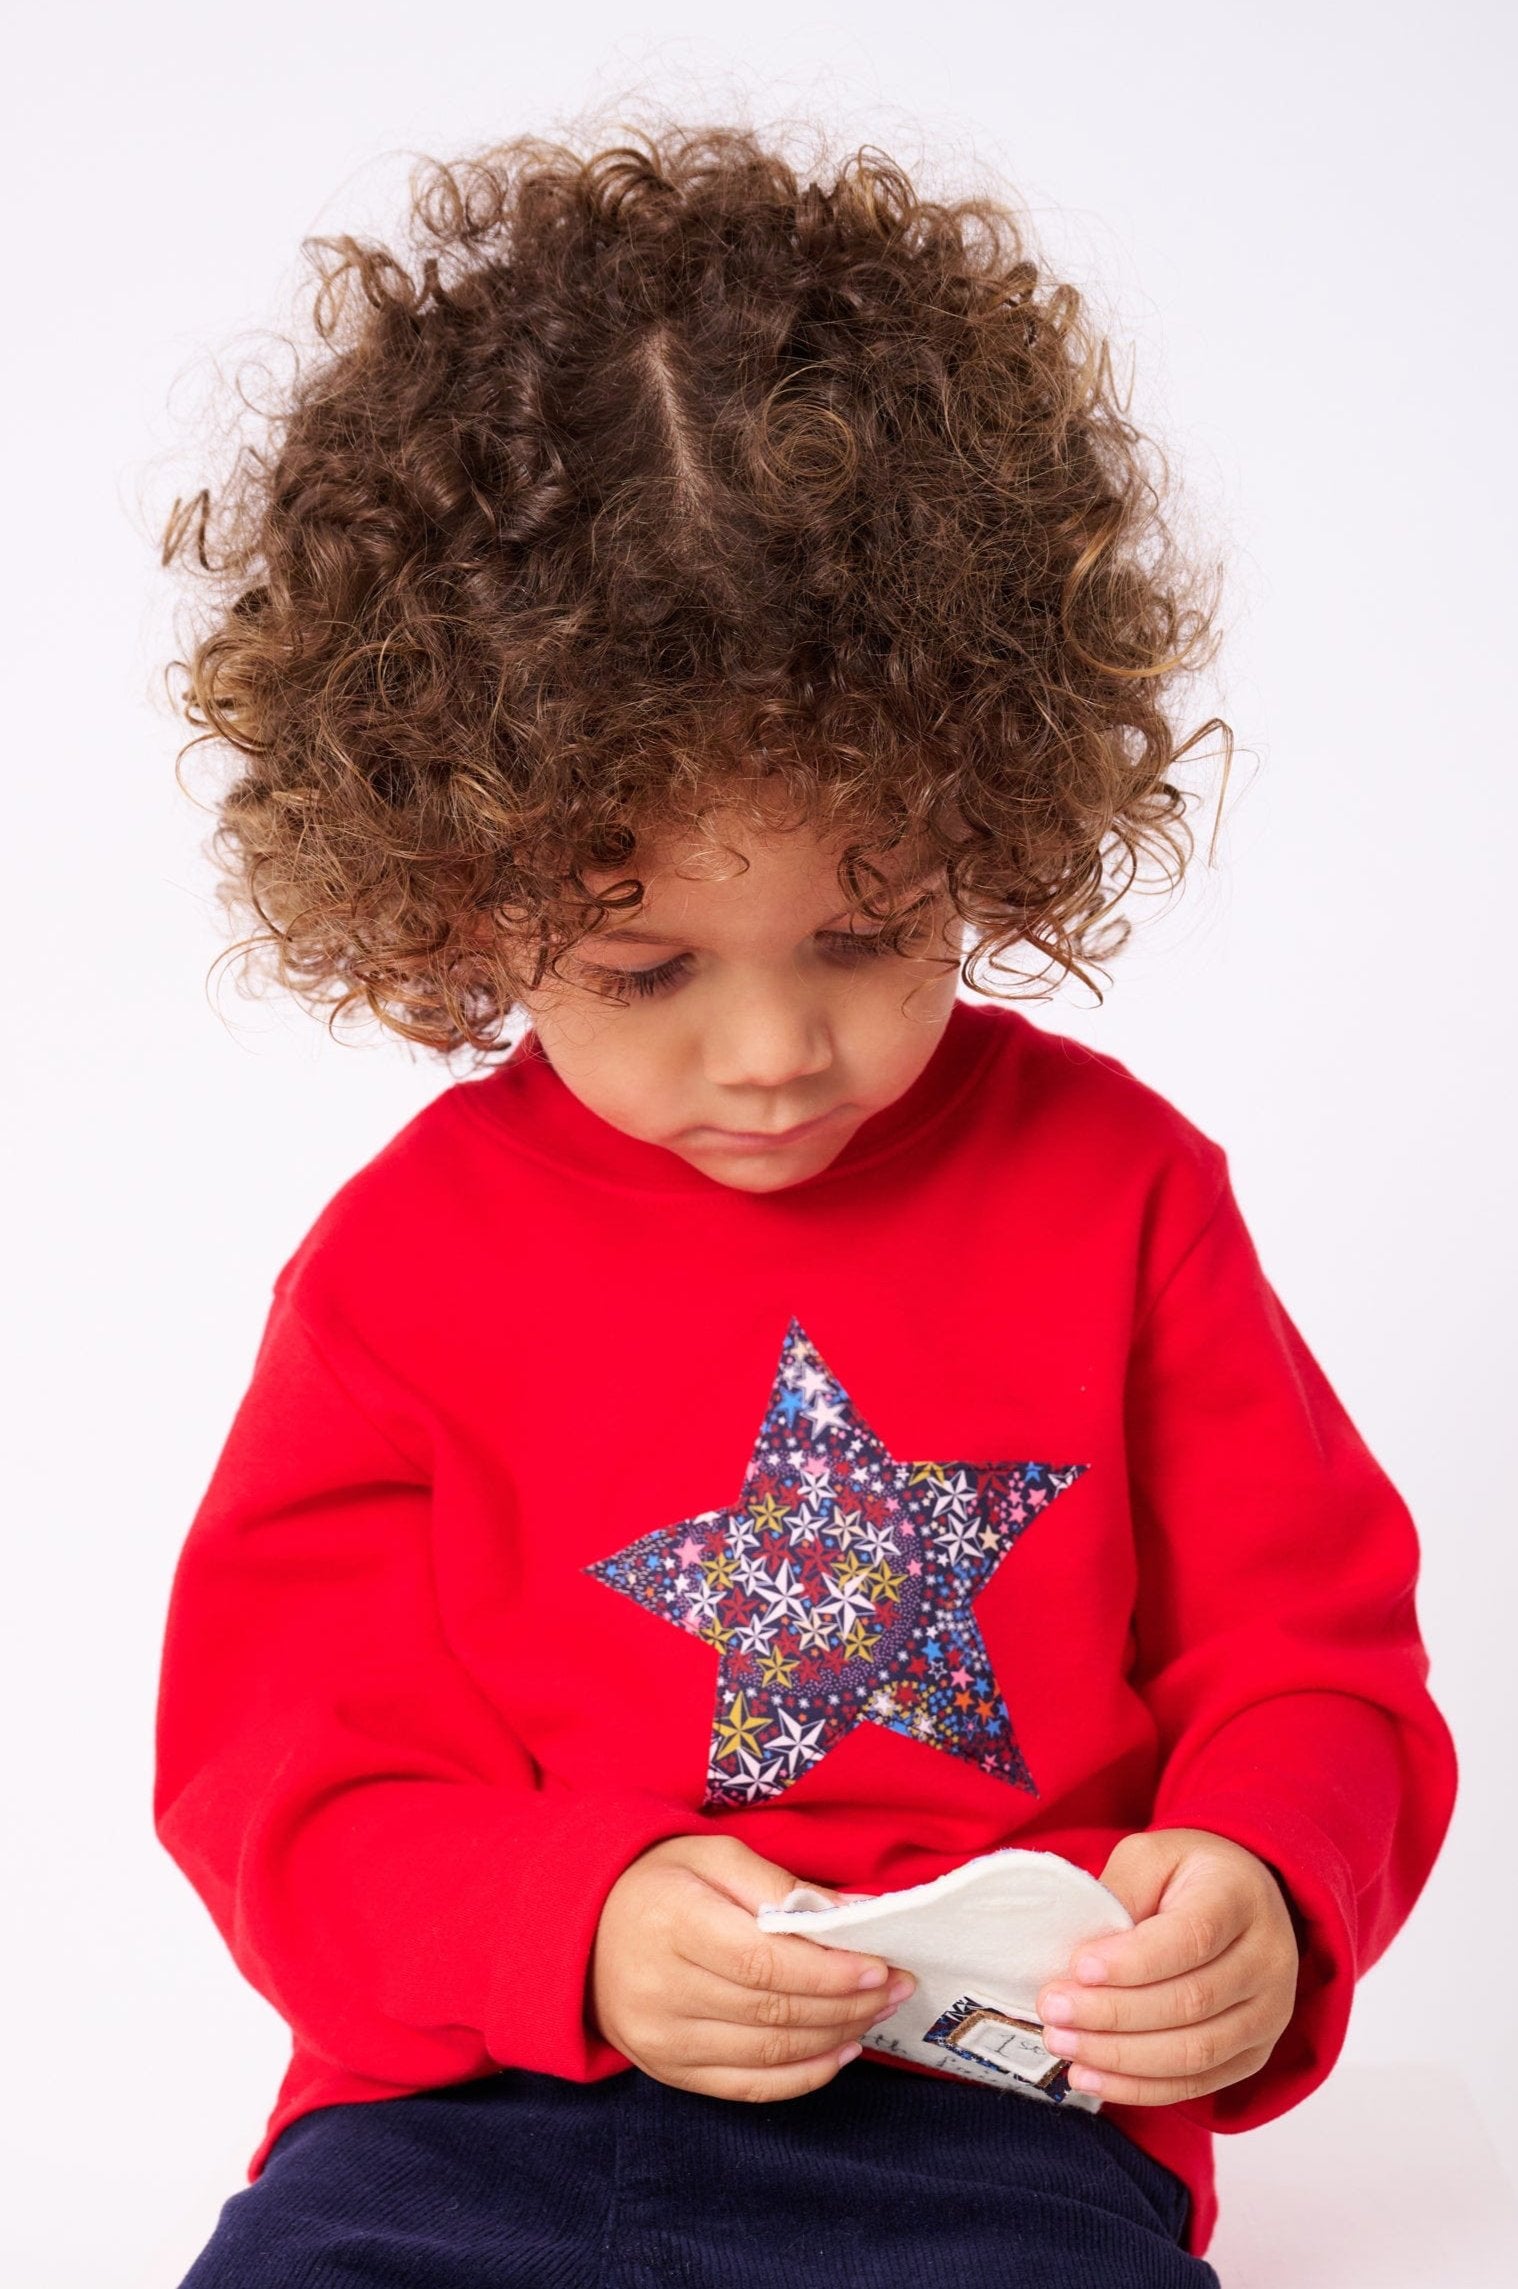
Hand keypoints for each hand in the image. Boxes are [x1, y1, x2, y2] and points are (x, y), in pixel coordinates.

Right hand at [588, 1835, 916, 2101]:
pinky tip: (840, 2051)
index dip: (829, 1972)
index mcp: (673, 1925)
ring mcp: (662, 2041)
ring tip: (877, 2013)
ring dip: (835, 2037)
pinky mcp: (668, 2071)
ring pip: (768, 2055)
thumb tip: (854, 1916)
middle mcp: (662, 1991)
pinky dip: (803, 2077)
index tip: (880, 1965)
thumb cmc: (659, 1881)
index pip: (764, 1963)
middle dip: (847, 2003)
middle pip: (773, 2013)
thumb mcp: (714, 1856)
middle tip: (897, 1987)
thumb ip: (781, 1885)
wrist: (582, 1929)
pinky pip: (747, 2087)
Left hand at [1034, 1827, 1301, 2105]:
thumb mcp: (1149, 1857)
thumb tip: (1082, 1959)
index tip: (1079, 1968)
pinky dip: (1138, 2087)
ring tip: (1063, 2043)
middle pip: (1190, 2002)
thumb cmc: (1187, 1874)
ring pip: (1193, 2052)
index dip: (1134, 1961)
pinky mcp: (1253, 2053)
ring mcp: (1268, 2013)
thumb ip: (1121, 1896)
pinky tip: (1090, 2076)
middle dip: (1112, 2013)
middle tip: (1053, 2009)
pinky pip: (1196, 2083)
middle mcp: (1267, 1959)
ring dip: (1119, 2057)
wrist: (1243, 1897)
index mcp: (1239, 1897)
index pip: (1192, 1938)